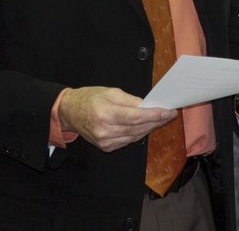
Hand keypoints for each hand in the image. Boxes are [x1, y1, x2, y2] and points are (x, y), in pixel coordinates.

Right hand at [58, 86, 178, 151]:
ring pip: (135, 136)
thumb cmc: (89, 98)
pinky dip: (139, 133)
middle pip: (138, 128)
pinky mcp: (106, 147)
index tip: (169, 111)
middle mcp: (105, 130)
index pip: (136, 117)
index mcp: (106, 113)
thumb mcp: (111, 92)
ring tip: (161, 119)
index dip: (155, 115)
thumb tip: (148, 106)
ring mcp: (105, 141)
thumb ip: (131, 100)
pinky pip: (128, 141)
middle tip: (169, 114)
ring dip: (150, 128)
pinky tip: (146, 126)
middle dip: (156, 121)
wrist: (69, 112)